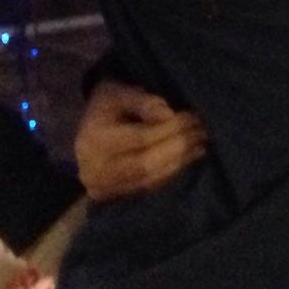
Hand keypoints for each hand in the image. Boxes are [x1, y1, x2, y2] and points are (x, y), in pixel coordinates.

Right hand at [75, 80, 207, 200]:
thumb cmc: (108, 106)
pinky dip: (168, 173)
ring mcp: (101, 186)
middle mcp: (93, 168)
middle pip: (145, 164)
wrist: (87, 130)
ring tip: (200, 145)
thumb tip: (168, 115)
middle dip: (178, 148)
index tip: (193, 118)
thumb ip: (144, 102)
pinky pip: (146, 187)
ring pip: (148, 179)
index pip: (140, 139)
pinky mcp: (110, 196)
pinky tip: (186, 159)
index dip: (170, 129)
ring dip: (178, 163)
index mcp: (93, 139)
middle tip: (201, 132)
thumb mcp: (120, 92)